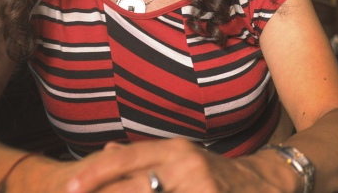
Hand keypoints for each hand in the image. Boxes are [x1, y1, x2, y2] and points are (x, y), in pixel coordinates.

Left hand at [20, 139, 295, 192]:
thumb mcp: (181, 157)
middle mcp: (187, 165)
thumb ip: (144, 157)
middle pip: (137, 186)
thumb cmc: (216, 173)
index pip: (127, 157)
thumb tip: (106, 152)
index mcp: (175, 150)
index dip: (97, 173)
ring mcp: (201, 188)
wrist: (267, 183)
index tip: (70, 187)